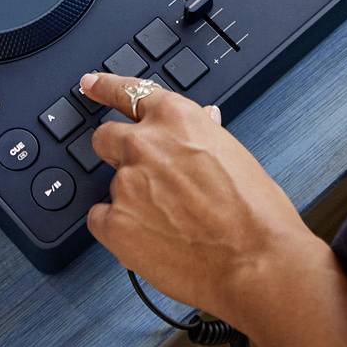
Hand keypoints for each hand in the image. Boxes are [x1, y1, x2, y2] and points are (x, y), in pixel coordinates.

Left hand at [79, 71, 324, 322]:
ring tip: (170, 224)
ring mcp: (126, 184)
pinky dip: (119, 230)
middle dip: (116, 152)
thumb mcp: (235, 155)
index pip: (129, 92)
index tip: (90, 84)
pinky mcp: (115, 224)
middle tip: (140, 176)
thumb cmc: (256, 213)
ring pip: (111, 186)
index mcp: (177, 119)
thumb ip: (205, 135)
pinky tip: (150, 239)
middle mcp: (145, 145)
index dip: (105, 87)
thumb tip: (202, 124)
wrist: (256, 261)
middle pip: (105, 137)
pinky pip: (101, 220)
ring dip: (132, 200)